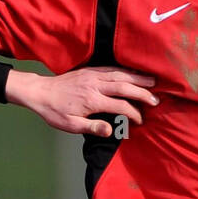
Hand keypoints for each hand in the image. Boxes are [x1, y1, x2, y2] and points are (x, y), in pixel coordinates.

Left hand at [6, 65, 157, 135]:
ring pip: (120, 74)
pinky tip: (133, 73)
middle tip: (157, 99)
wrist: (40, 92)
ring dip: (138, 78)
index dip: (133, 113)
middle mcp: (95, 85)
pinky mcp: (90, 70)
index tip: (141, 120)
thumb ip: (91, 127)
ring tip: (153, 82)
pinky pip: (112, 68)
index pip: (120, 106)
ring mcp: (93, 75)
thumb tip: (111, 130)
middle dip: (142, 92)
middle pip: (125, 86)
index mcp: (92, 100)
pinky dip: (125, 70)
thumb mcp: (70, 125)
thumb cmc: (54, 112)